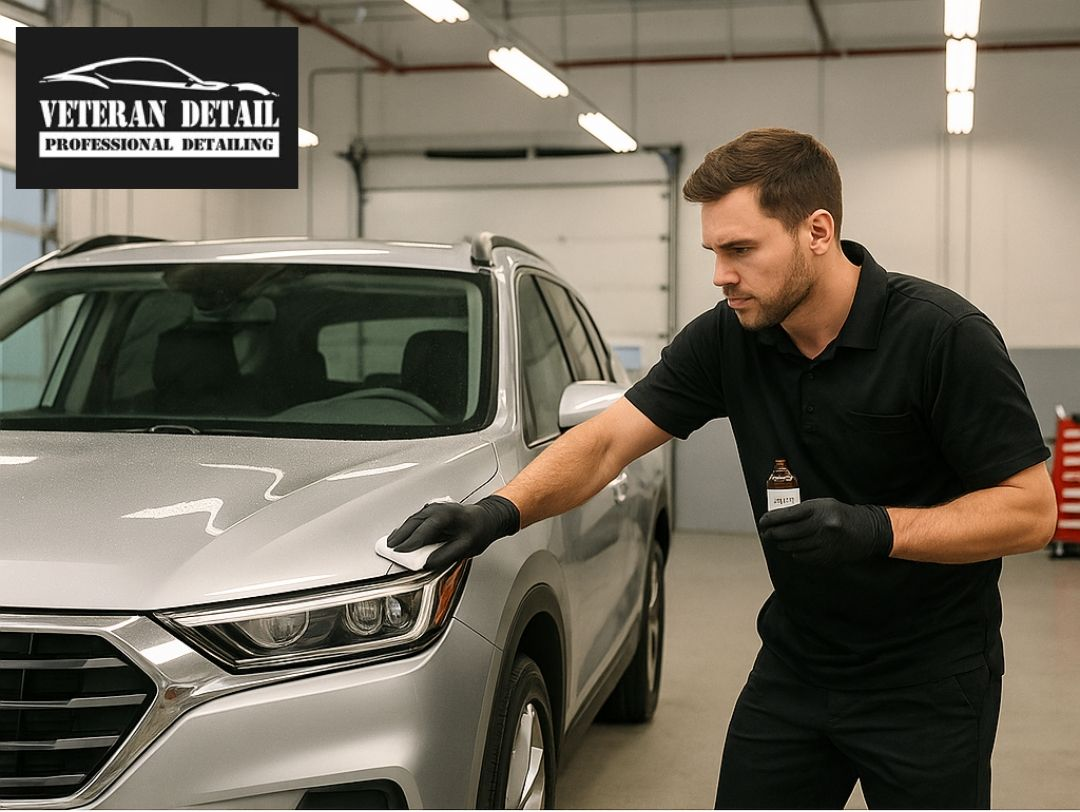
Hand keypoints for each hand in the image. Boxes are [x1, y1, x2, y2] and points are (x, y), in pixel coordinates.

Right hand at [387, 494, 519, 570]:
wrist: (486, 518)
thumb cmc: (478, 530)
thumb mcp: (466, 547)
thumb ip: (446, 555)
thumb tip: (428, 563)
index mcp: (447, 516)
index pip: (424, 529)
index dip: (411, 541)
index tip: (401, 551)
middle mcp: (439, 509)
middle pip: (414, 522)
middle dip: (401, 536)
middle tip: (389, 548)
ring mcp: (435, 508)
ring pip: (413, 519)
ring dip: (401, 531)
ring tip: (390, 543)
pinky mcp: (432, 512)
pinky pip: (416, 519)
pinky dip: (407, 527)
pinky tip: (401, 534)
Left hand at [757, 498, 892, 565]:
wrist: (868, 530)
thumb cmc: (840, 514)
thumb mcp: (822, 504)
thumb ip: (801, 510)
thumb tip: (777, 518)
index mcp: (818, 508)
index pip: (786, 514)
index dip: (770, 519)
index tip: (762, 522)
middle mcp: (821, 525)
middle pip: (786, 532)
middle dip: (772, 533)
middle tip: (766, 533)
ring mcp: (824, 542)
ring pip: (792, 546)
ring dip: (782, 544)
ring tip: (779, 541)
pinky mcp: (828, 556)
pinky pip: (803, 556)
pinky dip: (795, 553)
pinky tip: (794, 548)